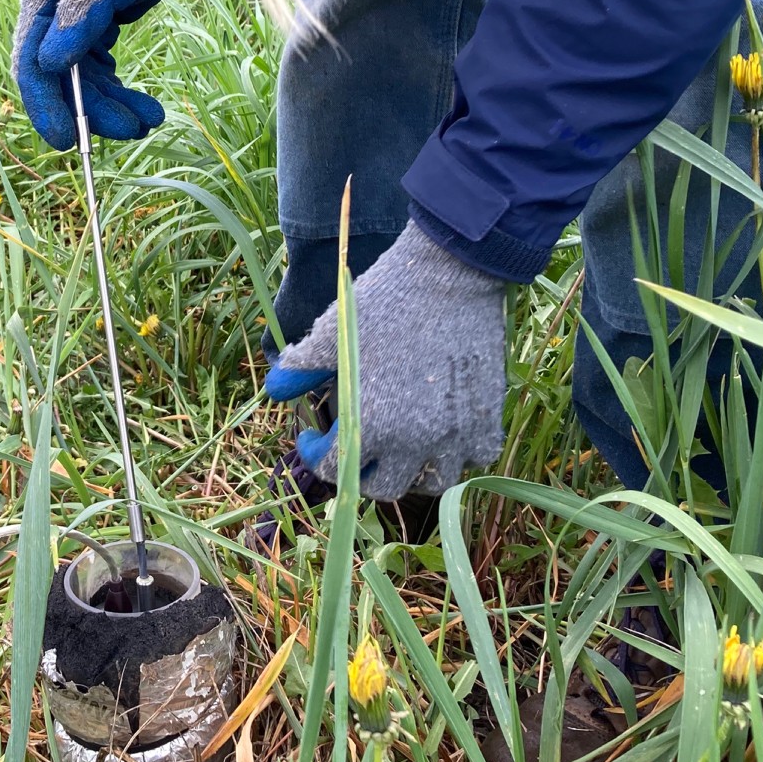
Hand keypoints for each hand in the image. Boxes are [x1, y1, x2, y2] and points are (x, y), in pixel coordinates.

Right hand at [13, 0, 192, 147]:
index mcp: (41, 1)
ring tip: (150, 120)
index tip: (66, 140)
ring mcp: (69, 28)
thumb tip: (48, 64)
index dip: (45, 105)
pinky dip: (120, 93)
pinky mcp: (92, 33)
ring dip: (113, 106)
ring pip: (82, 83)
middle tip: (131, 130)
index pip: (31, 63)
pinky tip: (143, 107)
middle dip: (91, 110)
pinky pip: (99, 74)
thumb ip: (79, 18)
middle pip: (57, 80)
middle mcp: (49, 18)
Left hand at [262, 224, 510, 500]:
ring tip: (398, 443)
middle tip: (353, 444)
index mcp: (371, 423)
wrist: (449, 274)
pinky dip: (459, 453)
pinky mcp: (487, 415)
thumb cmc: (383, 301)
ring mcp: (457, 431)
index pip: (335, 468)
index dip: (317, 455)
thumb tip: (275, 391)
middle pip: (383, 487)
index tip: (313, 435)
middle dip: (360, 471)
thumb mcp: (330, 333)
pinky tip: (442, 432)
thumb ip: (299, 369)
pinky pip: (477, 456)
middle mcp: (415, 439)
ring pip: (433, 480)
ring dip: (411, 469)